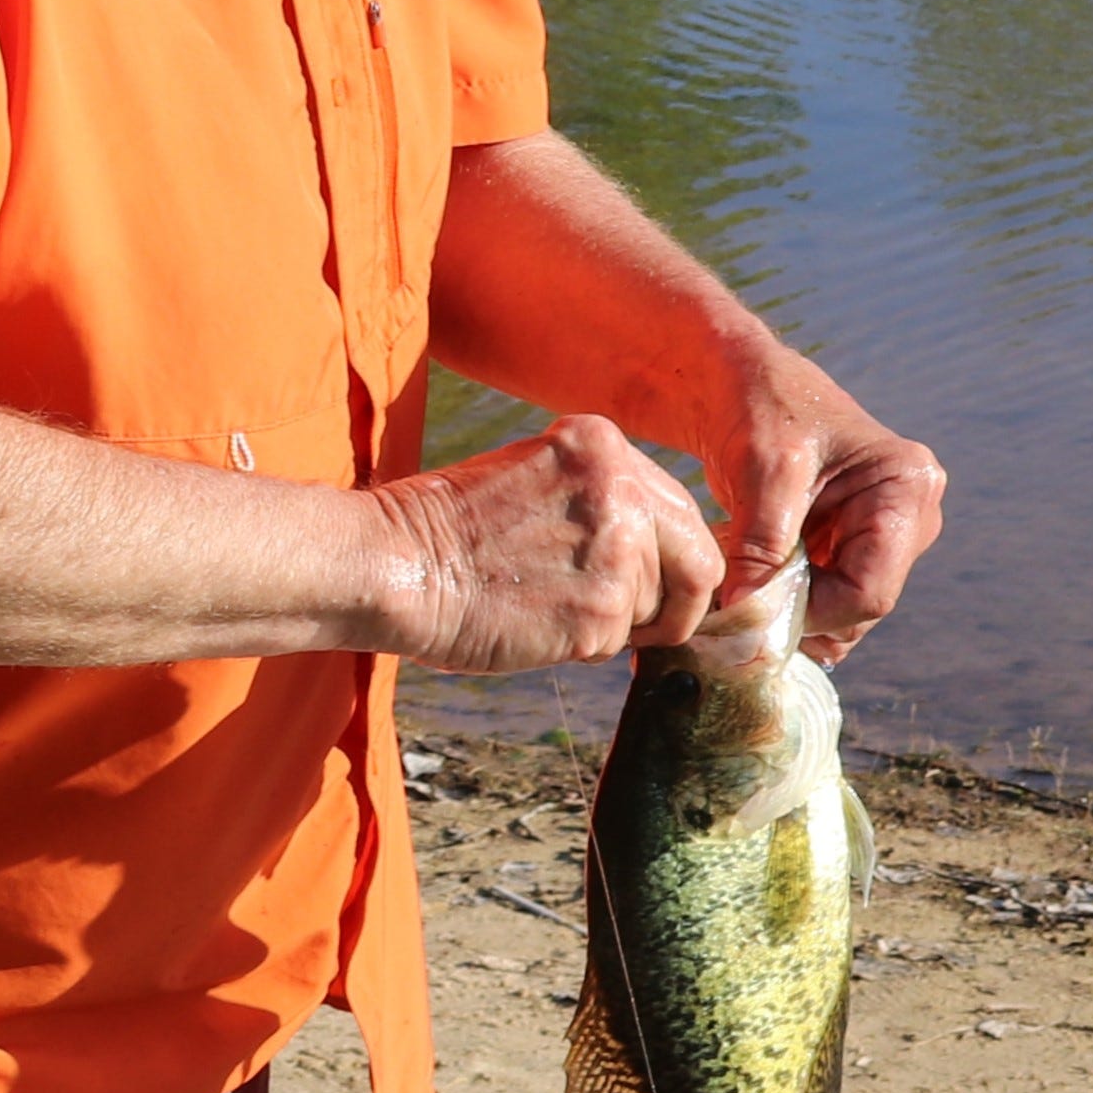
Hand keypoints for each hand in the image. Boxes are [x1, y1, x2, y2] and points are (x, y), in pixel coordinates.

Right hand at [362, 414, 728, 673]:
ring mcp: (618, 548)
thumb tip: (663, 555)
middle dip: (679, 602)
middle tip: (643, 623)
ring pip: (660, 607)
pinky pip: (624, 641)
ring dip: (619, 624)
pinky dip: (589, 646)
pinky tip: (540, 626)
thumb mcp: (537, 479)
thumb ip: (602, 501)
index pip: (681, 511)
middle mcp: (622, 487)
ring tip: (552, 608)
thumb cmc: (452, 532)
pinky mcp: (603, 607)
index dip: (673, 559)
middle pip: (701, 562)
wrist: (391, 565)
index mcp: (603, 445)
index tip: (658, 584)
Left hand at [701, 347, 945, 664]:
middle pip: (861, 604)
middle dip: (800, 615)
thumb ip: (760, 544)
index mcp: (907, 486)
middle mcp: (910, 516)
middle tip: (738, 612)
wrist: (740, 381)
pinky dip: (786, 601)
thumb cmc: (761, 404)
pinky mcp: (853, 544)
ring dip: (790, 611)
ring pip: (843, 610)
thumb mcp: (761, 469)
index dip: (812, 614)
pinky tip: (747, 582)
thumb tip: (746, 615)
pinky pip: (827, 598)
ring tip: (737, 591)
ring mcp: (885, 534)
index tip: (750, 616)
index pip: (871, 588)